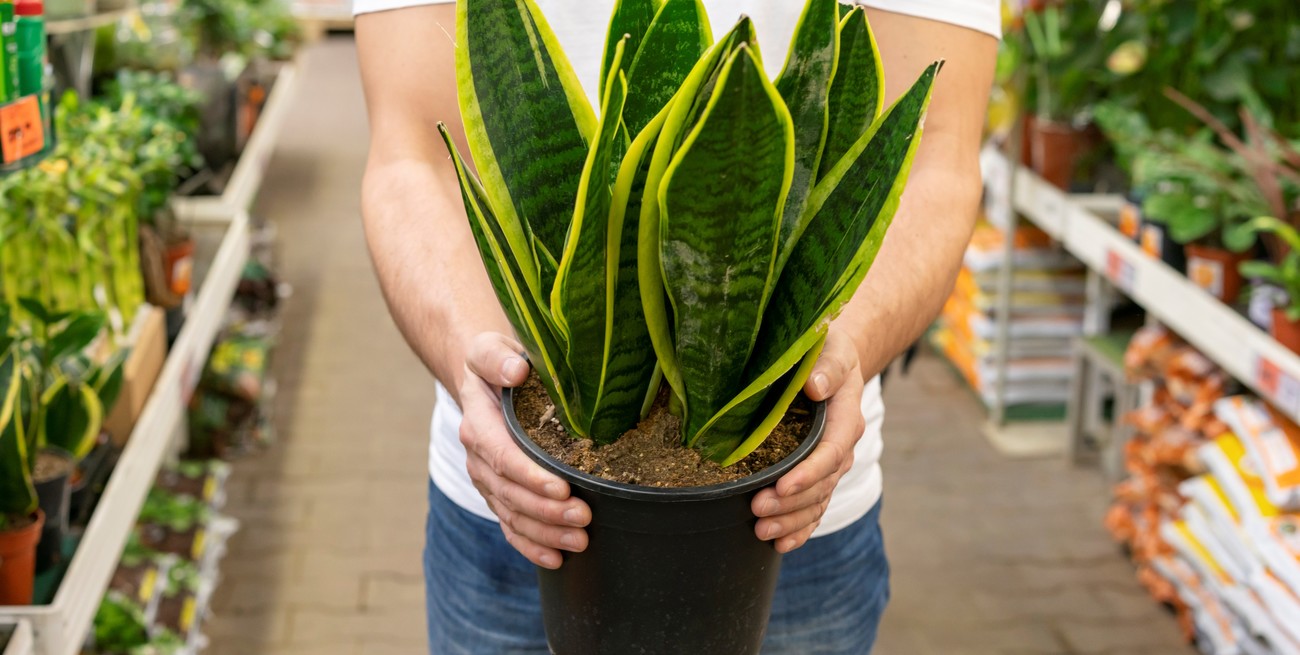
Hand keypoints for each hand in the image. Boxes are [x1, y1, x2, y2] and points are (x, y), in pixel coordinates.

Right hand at [457, 333, 591, 568]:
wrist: (483, 380)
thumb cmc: (495, 363)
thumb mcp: (490, 348)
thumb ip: (497, 357)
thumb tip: (517, 370)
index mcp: (479, 425)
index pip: (503, 456)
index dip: (531, 476)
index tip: (562, 487)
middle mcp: (479, 458)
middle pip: (511, 493)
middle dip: (547, 511)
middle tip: (585, 518)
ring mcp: (488, 481)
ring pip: (512, 515)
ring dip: (545, 532)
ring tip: (581, 541)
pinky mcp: (499, 494)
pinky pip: (510, 526)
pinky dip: (531, 545)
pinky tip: (556, 560)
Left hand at [752, 327, 865, 552]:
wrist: (831, 360)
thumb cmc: (826, 350)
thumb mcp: (831, 349)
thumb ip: (827, 367)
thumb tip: (815, 386)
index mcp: (846, 419)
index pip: (830, 453)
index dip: (808, 473)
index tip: (781, 485)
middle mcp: (841, 448)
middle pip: (821, 485)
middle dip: (790, 503)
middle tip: (757, 510)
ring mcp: (830, 465)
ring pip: (817, 502)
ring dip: (791, 521)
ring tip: (762, 531)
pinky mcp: (817, 475)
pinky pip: (814, 508)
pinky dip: (800, 529)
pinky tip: (780, 545)